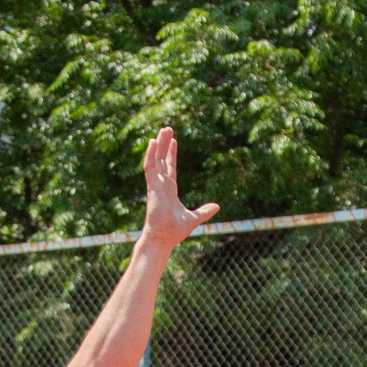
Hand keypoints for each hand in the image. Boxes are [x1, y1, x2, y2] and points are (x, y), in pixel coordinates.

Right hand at [140, 127, 219, 247]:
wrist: (164, 237)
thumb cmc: (175, 230)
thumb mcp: (194, 218)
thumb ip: (204, 211)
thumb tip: (217, 206)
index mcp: (169, 190)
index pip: (169, 168)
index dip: (171, 154)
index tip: (174, 141)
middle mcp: (161, 185)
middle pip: (162, 159)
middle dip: (165, 144)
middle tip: (168, 128)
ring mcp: (155, 184)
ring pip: (155, 159)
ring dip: (159, 144)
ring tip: (164, 129)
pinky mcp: (152, 186)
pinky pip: (149, 167)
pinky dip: (150, 154)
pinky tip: (153, 142)